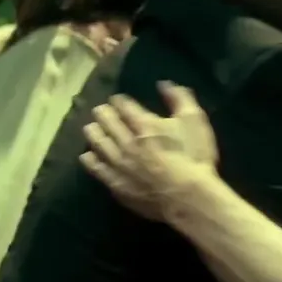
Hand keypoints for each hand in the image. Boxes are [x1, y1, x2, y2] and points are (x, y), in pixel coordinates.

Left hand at [80, 82, 219, 221]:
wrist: (187, 197)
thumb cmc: (194, 157)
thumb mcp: (195, 121)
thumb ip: (180, 99)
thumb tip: (164, 84)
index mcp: (144, 124)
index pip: (126, 107)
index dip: (120, 101)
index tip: (116, 99)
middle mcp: (126, 141)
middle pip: (109, 123)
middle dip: (103, 114)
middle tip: (99, 110)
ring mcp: (119, 164)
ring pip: (99, 144)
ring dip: (94, 134)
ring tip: (89, 128)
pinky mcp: (117, 184)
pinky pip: (98, 169)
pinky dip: (90, 161)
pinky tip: (86, 156)